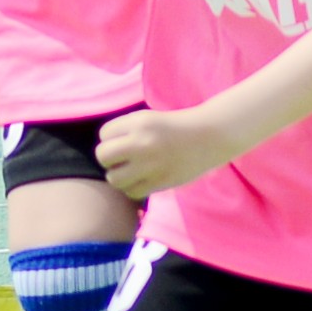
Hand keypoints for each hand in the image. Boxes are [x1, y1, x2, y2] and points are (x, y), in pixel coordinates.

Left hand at [95, 108, 230, 198]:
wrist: (208, 137)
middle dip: (109, 159)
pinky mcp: (160, 181)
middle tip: (122, 159)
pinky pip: (131, 192)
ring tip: (131, 172)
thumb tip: (103, 153)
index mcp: (138, 123)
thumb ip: (125, 132)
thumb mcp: (148, 119)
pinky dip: (132, 188)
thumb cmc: (175, 127)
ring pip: (114, 178)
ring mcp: (150, 164)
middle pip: (103, 156)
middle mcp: (141, 142)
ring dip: (119, 176)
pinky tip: (142, 180)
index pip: (104, 134)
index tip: (124, 141)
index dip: (111, 139)